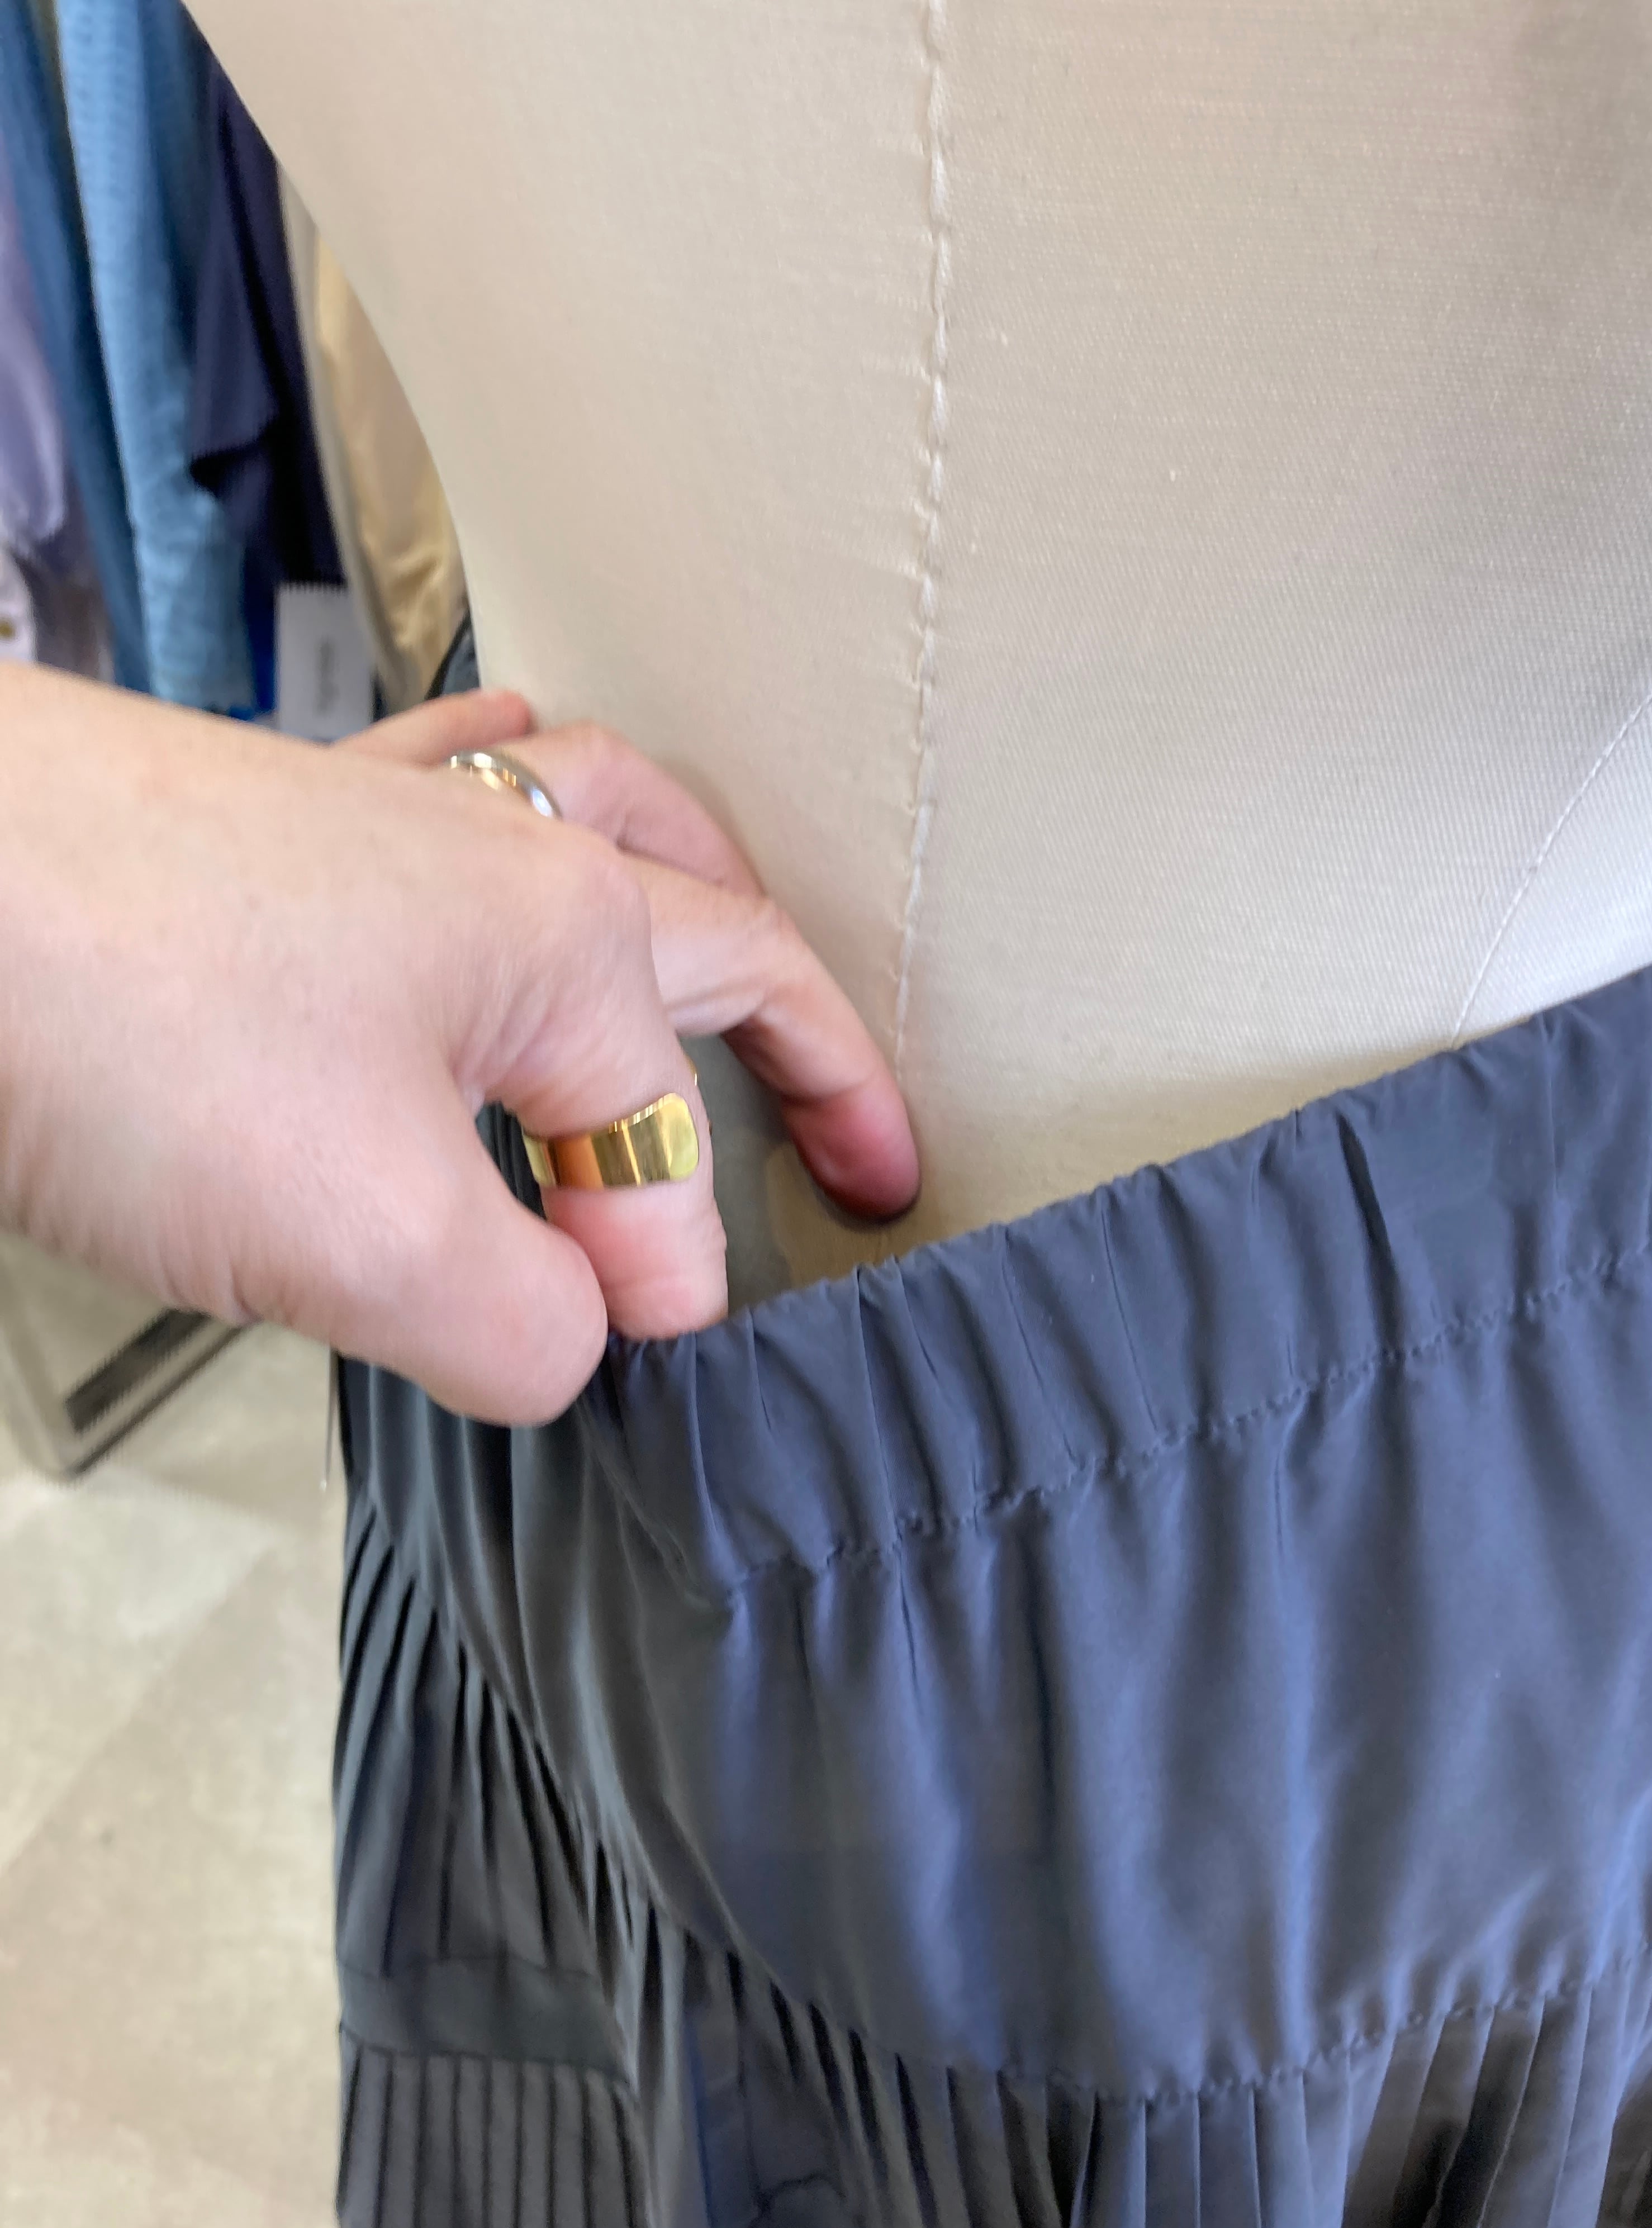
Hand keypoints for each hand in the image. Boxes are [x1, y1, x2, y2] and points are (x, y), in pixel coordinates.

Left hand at [0, 667, 917, 1421]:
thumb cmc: (125, 1020)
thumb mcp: (369, 1229)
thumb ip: (523, 1312)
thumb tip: (580, 1331)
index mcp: (567, 937)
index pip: (669, 1142)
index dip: (666, 1274)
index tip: (633, 1367)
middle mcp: (502, 851)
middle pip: (715, 942)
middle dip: (810, 1057)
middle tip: (868, 1152)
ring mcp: (384, 819)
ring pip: (599, 825)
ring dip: (693, 893)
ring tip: (735, 940)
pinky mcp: (271, 818)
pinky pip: (448, 781)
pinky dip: (518, 797)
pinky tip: (514, 779)